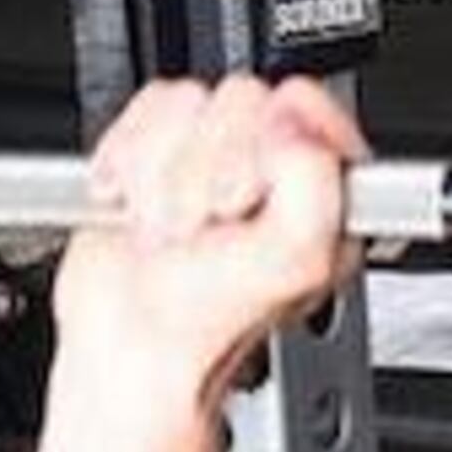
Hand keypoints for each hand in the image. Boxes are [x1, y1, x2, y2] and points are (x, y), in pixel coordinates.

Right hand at [52, 77, 365, 411]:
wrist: (129, 353)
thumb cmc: (212, 325)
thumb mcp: (298, 261)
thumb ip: (314, 180)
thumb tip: (292, 124)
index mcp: (324, 182)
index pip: (303, 104)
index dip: (266, 144)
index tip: (246, 196)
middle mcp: (273, 162)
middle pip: (239, 99)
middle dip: (206, 170)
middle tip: (208, 226)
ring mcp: (213, 154)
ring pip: (185, 104)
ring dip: (163, 175)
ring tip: (174, 228)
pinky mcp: (158, 151)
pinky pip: (143, 111)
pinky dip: (127, 161)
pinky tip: (139, 207)